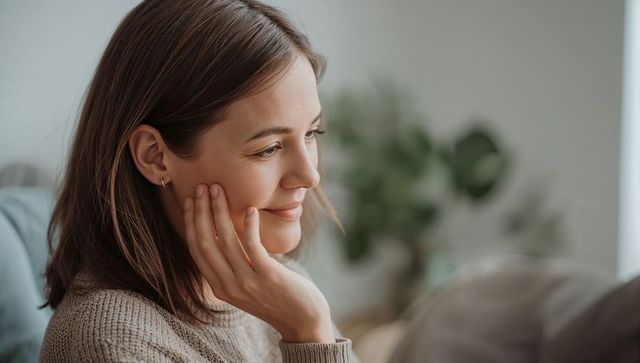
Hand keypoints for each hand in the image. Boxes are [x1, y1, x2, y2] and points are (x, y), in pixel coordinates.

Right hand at [182, 183, 334, 342]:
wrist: (302, 320)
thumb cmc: (277, 295)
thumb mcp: (247, 282)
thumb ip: (233, 264)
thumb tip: (226, 233)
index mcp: (219, 286)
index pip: (197, 250)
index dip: (192, 223)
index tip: (190, 200)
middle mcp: (228, 286)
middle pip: (205, 242)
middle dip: (201, 212)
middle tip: (202, 187)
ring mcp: (247, 283)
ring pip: (225, 241)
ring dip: (220, 212)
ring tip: (218, 190)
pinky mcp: (268, 277)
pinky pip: (252, 246)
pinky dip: (249, 226)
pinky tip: (251, 210)